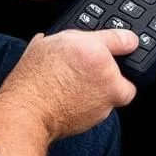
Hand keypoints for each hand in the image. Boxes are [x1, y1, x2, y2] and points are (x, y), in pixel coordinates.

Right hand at [0, 29, 139, 140]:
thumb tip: (80, 37)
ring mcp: (105, 99)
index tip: (126, 43)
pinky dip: (93, 103)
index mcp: (94, 51)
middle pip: (127, 70)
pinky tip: (75, 97)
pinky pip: (102, 107)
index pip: (125, 40)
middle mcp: (105, 76)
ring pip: (116, 92)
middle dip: (115, 70)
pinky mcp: (100, 118)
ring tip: (79, 85)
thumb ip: (70, 37)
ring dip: (104, 89)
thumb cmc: (34, 78)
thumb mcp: (47, 42)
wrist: (28, 111)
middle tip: (96, 69)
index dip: (124, 41)